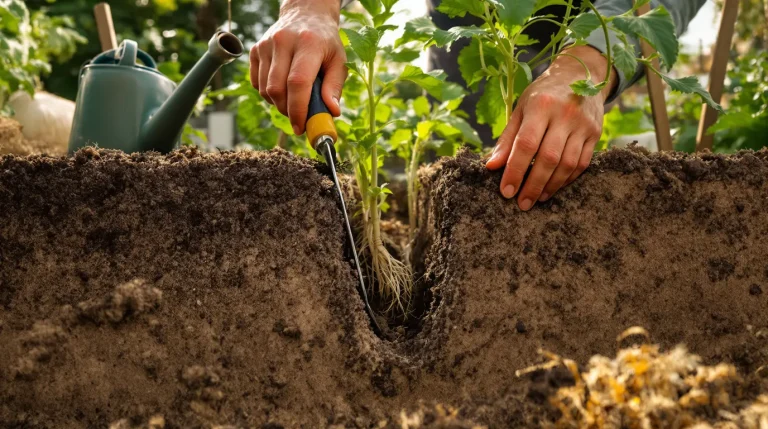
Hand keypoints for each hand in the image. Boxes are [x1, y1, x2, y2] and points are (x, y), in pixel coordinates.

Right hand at [250, 0, 345, 134]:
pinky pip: (256, 83)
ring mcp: (266, 44)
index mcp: (308, 44)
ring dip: (278, 104)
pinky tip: (282, 87)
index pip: (297, 83)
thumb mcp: (339, 60)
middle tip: (299, 118)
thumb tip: (331, 112)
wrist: (306, 13)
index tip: (302, 127)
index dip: (298, 110)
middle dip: (287, 111)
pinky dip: (268, 94)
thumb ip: (335, 87)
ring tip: (293, 100)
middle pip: (277, 89)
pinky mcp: (255, 49)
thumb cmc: (326, 42)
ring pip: (264, 89)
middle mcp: (283, 41)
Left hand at [485, 45, 616, 210]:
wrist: (581, 74)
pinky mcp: (596, 133)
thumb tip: (491, 167)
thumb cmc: (542, 94)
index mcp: (541, 106)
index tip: (506, 191)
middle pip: (548, 158)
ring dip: (551, 186)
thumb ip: (507, 139)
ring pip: (567, 164)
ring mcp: (583, 124)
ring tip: (537, 199)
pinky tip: (554, 187)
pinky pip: (582, 163)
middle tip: (521, 203)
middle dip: (533, 185)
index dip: (515, 170)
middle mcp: (565, 114)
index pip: (526, 144)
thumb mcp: (521, 109)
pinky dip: (567, 179)